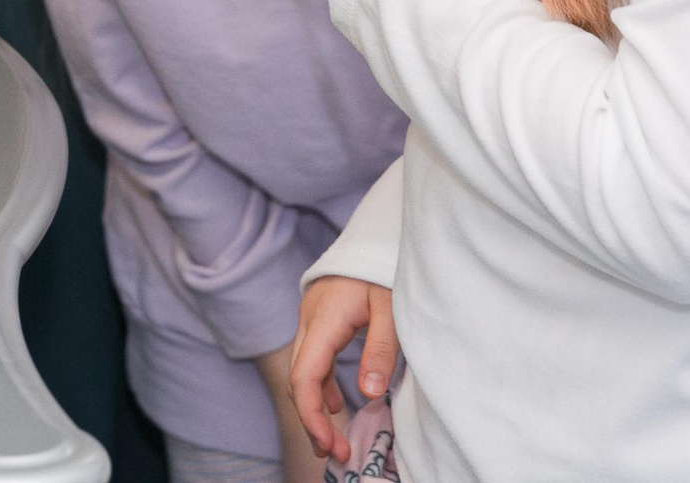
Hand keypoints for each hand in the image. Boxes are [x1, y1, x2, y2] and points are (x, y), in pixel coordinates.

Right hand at [284, 275, 397, 465]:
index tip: (330, 445)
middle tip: (337, 453)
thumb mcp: (392, 307)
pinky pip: (312, 360)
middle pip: (298, 380)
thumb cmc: (383, 268)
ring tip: (335, 439)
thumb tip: (368, 394)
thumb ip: (381, 350)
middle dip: (313, 420)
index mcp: (324, 320)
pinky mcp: (319, 322)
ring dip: (316, 407)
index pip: (305, 377)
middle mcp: (308, 321)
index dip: (312, 415)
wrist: (374, 235)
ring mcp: (310, 321)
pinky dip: (321, 386)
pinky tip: (338, 403)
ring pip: (302, 371)